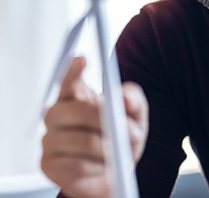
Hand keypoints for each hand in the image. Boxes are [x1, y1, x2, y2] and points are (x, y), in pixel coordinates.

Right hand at [41, 57, 148, 197]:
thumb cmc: (121, 137)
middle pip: (78, 110)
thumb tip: (124, 96)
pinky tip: (100, 166)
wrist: (115, 173)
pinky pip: (74, 165)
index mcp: (76, 95)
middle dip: (108, 121)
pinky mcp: (48, 164)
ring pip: (81, 140)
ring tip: (118, 153)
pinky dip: (95, 168)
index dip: (73, 70)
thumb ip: (134, 100)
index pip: (69, 79)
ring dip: (107, 148)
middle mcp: (58, 114)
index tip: (82, 60)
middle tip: (132, 131)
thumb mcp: (136, 115)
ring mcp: (50, 138)